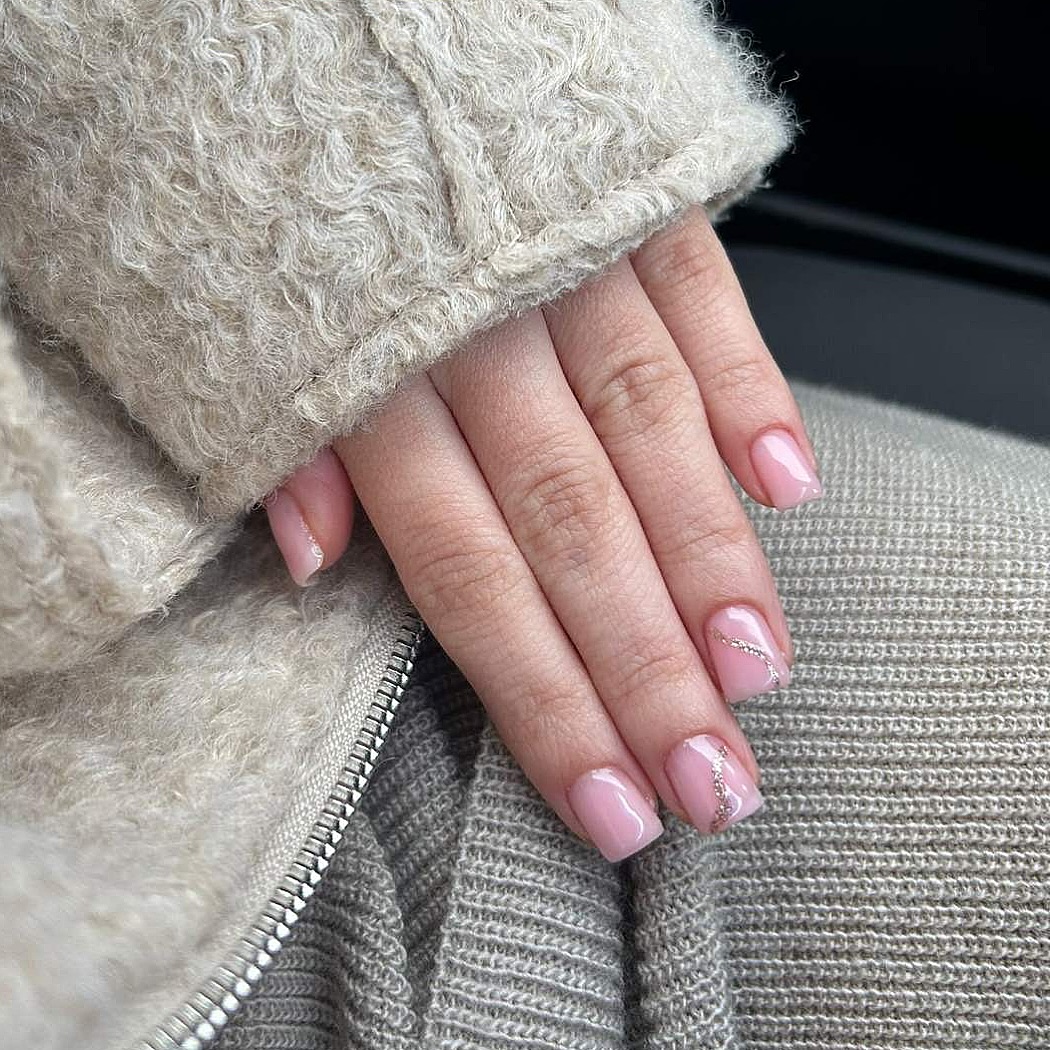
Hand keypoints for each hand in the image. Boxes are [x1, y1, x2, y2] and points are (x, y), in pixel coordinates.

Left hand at [264, 205, 822, 860]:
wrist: (323, 19)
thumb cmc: (275, 192)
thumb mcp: (234, 326)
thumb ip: (291, 446)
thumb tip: (322, 563)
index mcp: (375, 384)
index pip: (476, 585)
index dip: (549, 704)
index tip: (609, 803)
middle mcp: (479, 337)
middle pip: (578, 535)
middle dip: (649, 672)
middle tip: (713, 783)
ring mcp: (564, 263)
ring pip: (652, 434)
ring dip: (712, 558)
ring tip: (758, 669)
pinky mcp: (628, 196)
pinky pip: (701, 298)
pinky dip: (748, 391)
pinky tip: (787, 487)